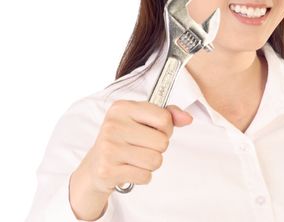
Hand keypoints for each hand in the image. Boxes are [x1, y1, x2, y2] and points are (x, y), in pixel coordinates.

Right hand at [69, 100, 192, 219]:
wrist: (95, 165)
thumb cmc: (124, 139)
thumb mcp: (142, 120)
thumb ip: (168, 115)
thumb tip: (188, 118)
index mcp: (122, 107)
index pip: (164, 118)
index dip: (166, 128)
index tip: (154, 131)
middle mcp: (113, 125)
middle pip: (162, 142)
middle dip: (158, 148)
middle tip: (142, 147)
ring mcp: (109, 148)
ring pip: (156, 161)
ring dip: (151, 163)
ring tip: (136, 158)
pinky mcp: (108, 170)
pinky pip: (145, 176)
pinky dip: (142, 176)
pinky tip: (129, 169)